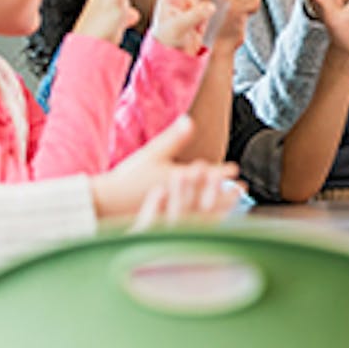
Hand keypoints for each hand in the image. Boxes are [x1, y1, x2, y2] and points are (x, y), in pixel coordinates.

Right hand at [90, 116, 241, 221]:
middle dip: (227, 193)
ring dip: (220, 209)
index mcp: (178, 181)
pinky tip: (211, 223)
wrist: (105, 204)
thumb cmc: (128, 178)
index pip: (207, 176)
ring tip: (233, 205)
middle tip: (243, 190)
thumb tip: (190, 119)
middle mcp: (180, 201)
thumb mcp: (152, 154)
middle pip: (210, 196)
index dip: (223, 173)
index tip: (236, 170)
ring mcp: (174, 216)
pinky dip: (205, 224)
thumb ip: (174, 138)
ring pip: (204, 214)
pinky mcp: (167, 227)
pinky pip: (192, 227)